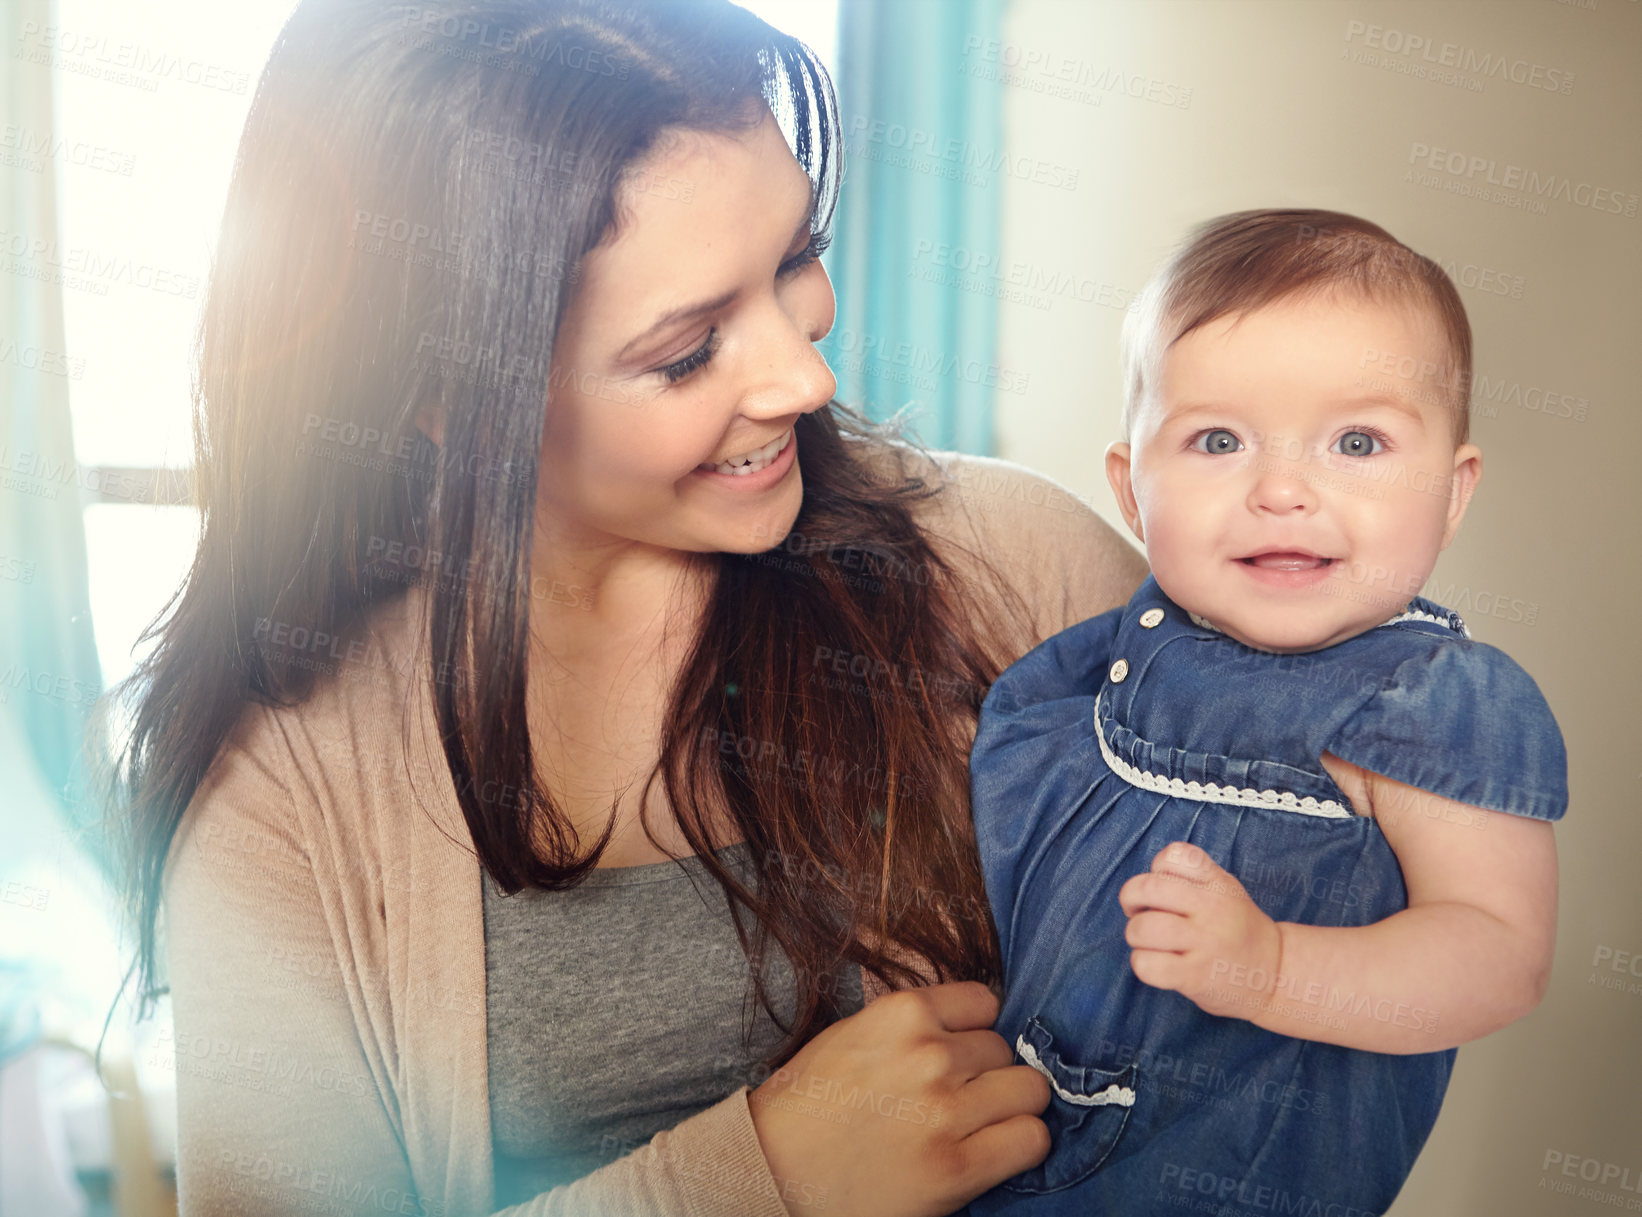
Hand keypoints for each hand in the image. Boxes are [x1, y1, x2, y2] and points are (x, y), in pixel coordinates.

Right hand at [746, 980, 1052, 1216]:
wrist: (771, 1171)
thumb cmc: (806, 1105)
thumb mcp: (852, 1035)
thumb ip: (910, 1026)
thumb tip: (967, 1028)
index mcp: (901, 1014)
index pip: (985, 1002)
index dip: (975, 1031)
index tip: (961, 1054)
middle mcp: (930, 1055)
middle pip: (1005, 1050)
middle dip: (987, 1074)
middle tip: (960, 1099)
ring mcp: (946, 1112)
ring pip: (1030, 1091)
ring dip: (1010, 1109)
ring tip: (980, 1126)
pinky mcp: (957, 1168)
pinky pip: (1031, 1140)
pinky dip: (1021, 1145)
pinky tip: (993, 1152)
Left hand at [1118, 841, 1282, 1020]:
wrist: (1276, 973)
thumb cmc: (1236, 929)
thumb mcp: (1225, 890)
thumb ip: (1190, 879)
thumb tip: (1141, 887)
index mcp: (1217, 882)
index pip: (1174, 855)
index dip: (1157, 868)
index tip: (1164, 887)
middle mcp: (1212, 908)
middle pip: (1147, 888)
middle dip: (1130, 899)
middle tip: (1140, 912)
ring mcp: (1205, 943)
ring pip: (1142, 928)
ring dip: (1135, 935)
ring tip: (1151, 942)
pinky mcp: (1195, 976)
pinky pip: (1147, 964)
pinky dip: (1142, 963)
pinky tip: (1158, 965)